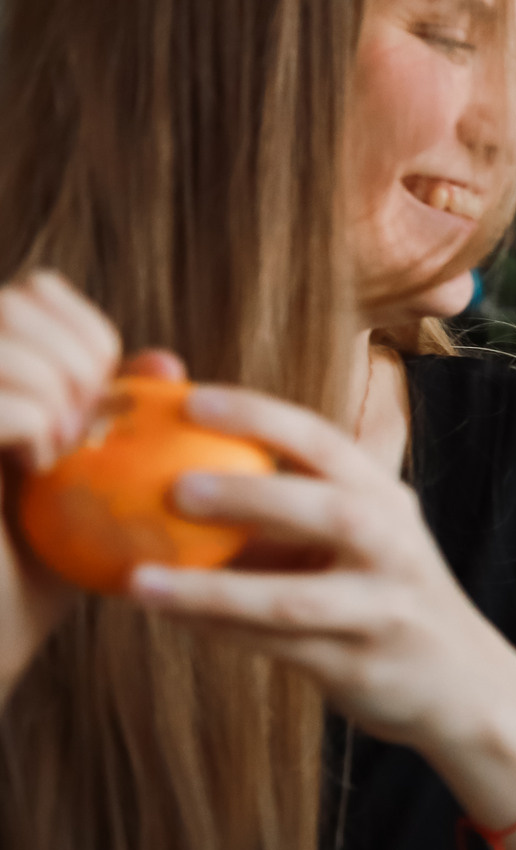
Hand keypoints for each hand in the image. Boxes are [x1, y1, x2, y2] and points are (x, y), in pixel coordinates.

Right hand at [0, 271, 181, 686]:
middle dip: (72, 359)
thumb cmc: (41, 559)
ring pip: (2, 335)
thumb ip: (123, 418)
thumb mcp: (96, 479)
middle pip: (16, 300)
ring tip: (61, 451)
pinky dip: (34, 426)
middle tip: (86, 429)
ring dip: (53, 393)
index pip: (36, 290)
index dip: (85, 335)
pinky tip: (37, 471)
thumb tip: (165, 360)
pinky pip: (3, 404)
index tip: (104, 399)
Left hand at [125, 381, 515, 753]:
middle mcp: (395, 549)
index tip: (190, 400)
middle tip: (173, 488)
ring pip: (295, 600)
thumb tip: (174, 454)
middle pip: (330, 512)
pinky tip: (171, 620)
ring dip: (213, 592)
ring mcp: (383, 611)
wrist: (463, 683)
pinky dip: (220, 633)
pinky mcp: (362, 667)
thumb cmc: (382, 592)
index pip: (326, 444)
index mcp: (386, 501)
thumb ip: (289, 496)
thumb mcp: (363, 532)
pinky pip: (280, 648)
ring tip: (141, 582)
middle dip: (251, 496)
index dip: (261, 417)